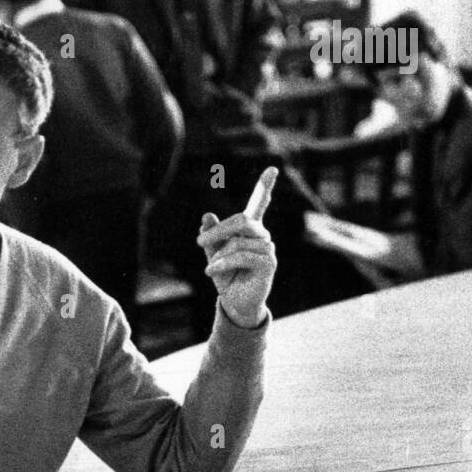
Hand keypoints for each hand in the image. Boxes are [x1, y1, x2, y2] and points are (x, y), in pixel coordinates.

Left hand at [198, 168, 277, 328]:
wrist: (236, 303)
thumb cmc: (227, 277)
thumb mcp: (213, 254)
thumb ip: (211, 235)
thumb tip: (206, 216)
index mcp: (250, 230)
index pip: (259, 204)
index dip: (265, 186)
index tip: (273, 168)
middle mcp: (262, 235)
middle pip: (242, 220)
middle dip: (218, 230)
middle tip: (199, 241)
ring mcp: (268, 248)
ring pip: (238, 241)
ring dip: (219, 255)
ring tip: (211, 268)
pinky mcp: (269, 263)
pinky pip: (241, 255)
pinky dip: (222, 263)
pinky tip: (210, 271)